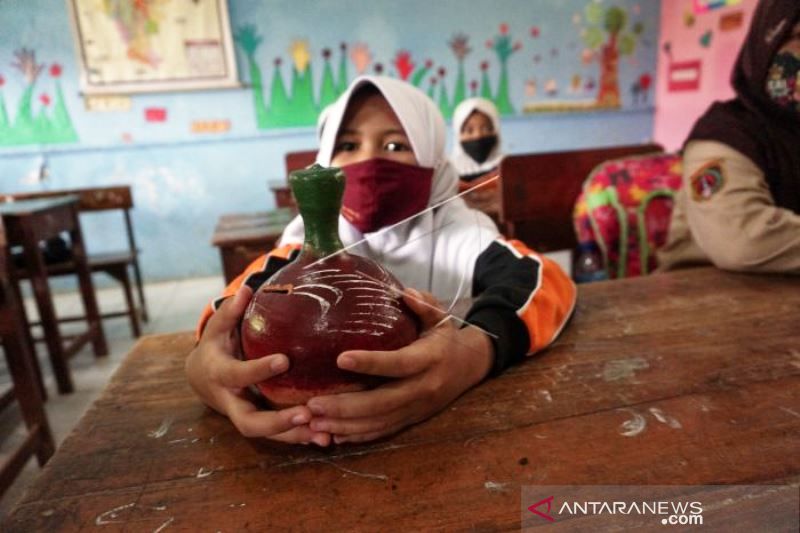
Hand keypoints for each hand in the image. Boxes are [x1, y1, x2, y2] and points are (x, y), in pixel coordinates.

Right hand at [186, 286, 330, 445]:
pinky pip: (278, 436)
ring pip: (266, 434)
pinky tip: (326, 438)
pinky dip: (300, 438)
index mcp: (220, 374)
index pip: (238, 375)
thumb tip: (246, 289)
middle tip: (305, 414)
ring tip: (324, 435)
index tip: (284, 360)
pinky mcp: (258, 422)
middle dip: (276, 422)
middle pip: (249, 422)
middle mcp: (231, 401)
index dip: (258, 370)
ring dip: (294, 436)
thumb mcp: (217, 328)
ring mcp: (243, 415)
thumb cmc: (215, 346)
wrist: (202, 377)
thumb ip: (230, 312)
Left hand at [306, 289, 493, 443]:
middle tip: (313, 403)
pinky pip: (383, 432)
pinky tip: (333, 435)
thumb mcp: (440, 316)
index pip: (398, 364)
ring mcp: (417, 408)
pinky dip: (358, 436)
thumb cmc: (446, 338)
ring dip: (345, 425)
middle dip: (346, 407)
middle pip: (383, 403)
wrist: (471, 367)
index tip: (341, 358)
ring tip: (314, 422)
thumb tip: (404, 292)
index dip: (371, 363)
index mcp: (430, 360)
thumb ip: (423, 303)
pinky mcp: (412, 420)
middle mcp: (423, 388)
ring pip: (379, 423)